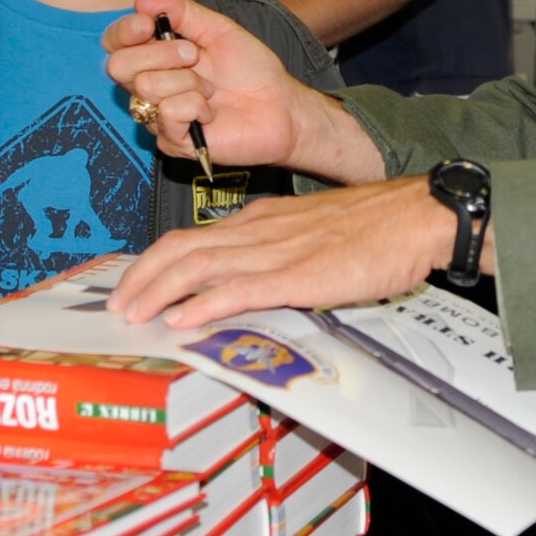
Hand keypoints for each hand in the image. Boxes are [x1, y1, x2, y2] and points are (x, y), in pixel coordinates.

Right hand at [104, 0, 309, 170]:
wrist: (281, 105)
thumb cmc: (251, 70)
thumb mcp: (218, 29)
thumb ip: (182, 12)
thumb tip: (143, 1)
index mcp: (156, 57)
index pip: (115, 43)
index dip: (125, 31)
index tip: (149, 23)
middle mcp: (150, 87)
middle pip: (118, 66)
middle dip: (159, 53)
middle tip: (194, 55)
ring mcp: (158, 117)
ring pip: (145, 87)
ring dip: (188, 80)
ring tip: (211, 89)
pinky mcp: (173, 142)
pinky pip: (168, 113)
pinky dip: (196, 105)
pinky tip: (211, 112)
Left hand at [108, 178, 454, 327]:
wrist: (417, 216)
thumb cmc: (377, 226)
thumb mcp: (316, 232)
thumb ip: (281, 250)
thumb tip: (255, 278)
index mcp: (264, 219)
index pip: (194, 237)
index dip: (157, 261)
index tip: (135, 283)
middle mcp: (261, 230)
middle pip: (183, 248)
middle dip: (143, 276)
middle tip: (119, 305)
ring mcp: (277, 251)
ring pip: (200, 266)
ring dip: (159, 292)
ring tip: (135, 314)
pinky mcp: (299, 275)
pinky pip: (240, 289)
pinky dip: (205, 304)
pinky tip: (184, 319)